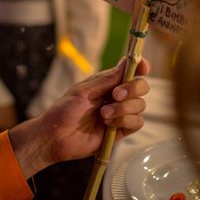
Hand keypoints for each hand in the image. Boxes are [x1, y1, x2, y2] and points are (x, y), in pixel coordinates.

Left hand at [9, 57, 149, 177]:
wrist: (56, 137)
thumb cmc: (65, 110)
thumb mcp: (84, 91)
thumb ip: (107, 79)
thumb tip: (126, 62)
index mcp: (107, 83)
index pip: (131, 71)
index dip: (140, 67)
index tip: (143, 68)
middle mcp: (117, 96)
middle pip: (142, 87)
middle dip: (133, 88)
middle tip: (115, 94)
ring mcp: (120, 114)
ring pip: (140, 105)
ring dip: (123, 108)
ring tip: (103, 115)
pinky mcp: (121, 131)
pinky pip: (136, 122)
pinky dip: (124, 121)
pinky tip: (108, 124)